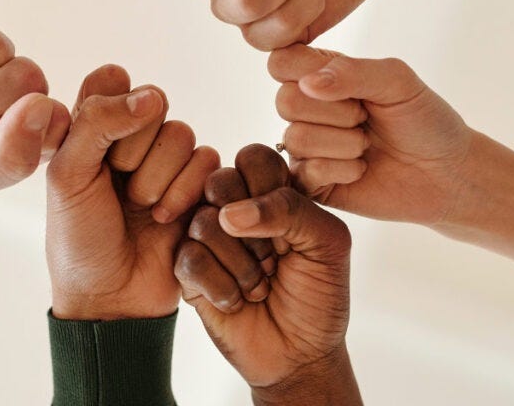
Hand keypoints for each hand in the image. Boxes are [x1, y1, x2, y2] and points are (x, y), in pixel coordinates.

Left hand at [46, 65, 219, 319]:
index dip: (109, 112)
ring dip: (159, 178)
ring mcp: (166, 161)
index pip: (113, 80)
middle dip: (133, 152)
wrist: (112, 299)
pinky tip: (165, 220)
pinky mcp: (199, 185)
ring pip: (182, 133)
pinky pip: (208, 160)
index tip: (93, 152)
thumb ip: (98, 123)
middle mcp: (131, 137)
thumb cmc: (79, 239)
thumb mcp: (68, 176)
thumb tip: (151, 96)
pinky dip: (185, 193)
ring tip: (141, 209)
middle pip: (153, 104)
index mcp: (91, 127)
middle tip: (116, 189)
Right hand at [176, 144, 360, 403]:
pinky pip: (190, 259)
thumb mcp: (328, 243)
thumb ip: (292, 209)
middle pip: (220, 182)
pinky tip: (238, 302)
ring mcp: (206, 237)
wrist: (300, 355)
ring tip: (259, 286)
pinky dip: (223, 288)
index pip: (254, 157)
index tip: (291, 227)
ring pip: (205, 224)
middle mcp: (233, 208)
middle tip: (274, 259)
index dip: (268, 189)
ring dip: (243, 266)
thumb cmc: (318, 295)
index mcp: (269, 191)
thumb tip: (229, 214)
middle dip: (256, 232)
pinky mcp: (186, 270)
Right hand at [269, 44, 471, 224]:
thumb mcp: (397, 80)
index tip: (350, 85)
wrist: (448, 173)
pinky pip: (307, 172)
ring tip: (366, 145)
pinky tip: (361, 169)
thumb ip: (352, 72)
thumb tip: (307, 84)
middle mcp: (305, 110)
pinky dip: (343, 169)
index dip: (309, 72)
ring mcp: (305, 149)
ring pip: (297, 138)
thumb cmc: (425, 121)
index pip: (282, 61)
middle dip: (338, 112)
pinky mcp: (309, 184)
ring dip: (345, 144)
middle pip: (285, 101)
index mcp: (320, 76)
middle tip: (365, 118)